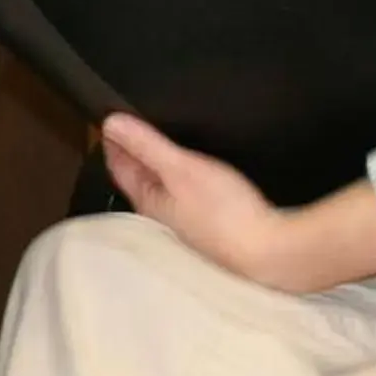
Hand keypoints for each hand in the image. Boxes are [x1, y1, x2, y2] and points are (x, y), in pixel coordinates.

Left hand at [99, 113, 292, 285]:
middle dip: (132, 157)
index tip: (108, 123)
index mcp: (147, 202)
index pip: (119, 169)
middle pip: (139, 181)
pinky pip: (185, 198)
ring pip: (162, 190)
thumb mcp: (180, 168)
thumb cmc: (222, 210)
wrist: (267, 252)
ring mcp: (186, 225)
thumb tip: (110, 123)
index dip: (113, 144)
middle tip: (128, 131)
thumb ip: (146, 145)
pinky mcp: (210, 228)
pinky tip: (192, 177)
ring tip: (157, 148)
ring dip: (156, 169)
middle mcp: (161, 217)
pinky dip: (180, 182)